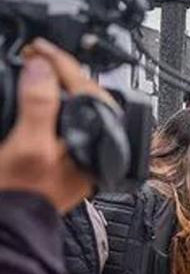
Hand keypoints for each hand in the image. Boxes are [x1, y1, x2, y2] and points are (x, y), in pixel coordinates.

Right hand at [0, 39, 114, 211]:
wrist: (8, 226)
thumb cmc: (19, 194)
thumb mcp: (28, 145)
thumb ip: (39, 105)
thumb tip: (43, 69)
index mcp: (96, 146)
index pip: (87, 91)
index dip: (61, 63)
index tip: (40, 48)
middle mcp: (95, 150)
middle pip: (88, 98)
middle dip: (63, 71)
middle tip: (37, 54)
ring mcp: (79, 155)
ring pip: (77, 109)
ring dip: (56, 85)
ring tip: (36, 69)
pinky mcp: (64, 158)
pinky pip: (64, 121)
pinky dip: (49, 103)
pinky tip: (38, 96)